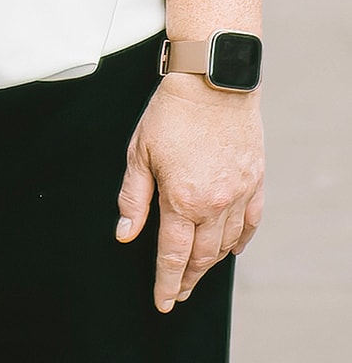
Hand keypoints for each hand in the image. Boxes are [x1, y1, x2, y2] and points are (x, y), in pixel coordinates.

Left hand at [115, 75, 263, 312]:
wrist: (212, 81)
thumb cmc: (172, 112)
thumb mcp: (139, 152)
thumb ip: (132, 197)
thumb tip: (125, 232)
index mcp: (183, 199)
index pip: (174, 255)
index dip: (167, 282)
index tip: (163, 300)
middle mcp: (215, 204)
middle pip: (202, 256)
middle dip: (188, 279)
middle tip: (179, 292)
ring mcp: (240, 194)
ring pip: (227, 244)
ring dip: (211, 262)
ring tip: (198, 271)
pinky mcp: (255, 181)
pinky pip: (251, 223)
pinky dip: (240, 240)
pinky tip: (231, 248)